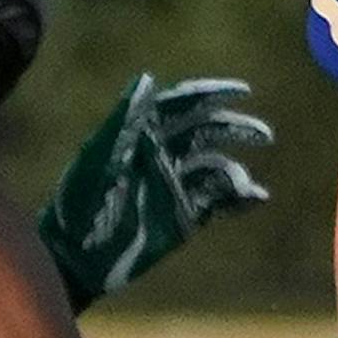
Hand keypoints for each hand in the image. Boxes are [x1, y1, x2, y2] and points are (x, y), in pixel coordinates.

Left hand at [36, 74, 270, 300]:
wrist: (74, 258)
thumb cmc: (79, 203)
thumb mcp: (98, 157)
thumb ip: (125, 119)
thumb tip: (148, 78)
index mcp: (142, 135)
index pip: (183, 106)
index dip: (212, 94)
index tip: (243, 92)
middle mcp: (162, 156)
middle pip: (207, 133)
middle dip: (236, 129)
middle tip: (264, 135)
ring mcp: (174, 188)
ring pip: (216, 169)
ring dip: (235, 172)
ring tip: (242, 184)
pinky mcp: (183, 219)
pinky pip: (218, 203)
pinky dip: (239, 199)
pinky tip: (256, 198)